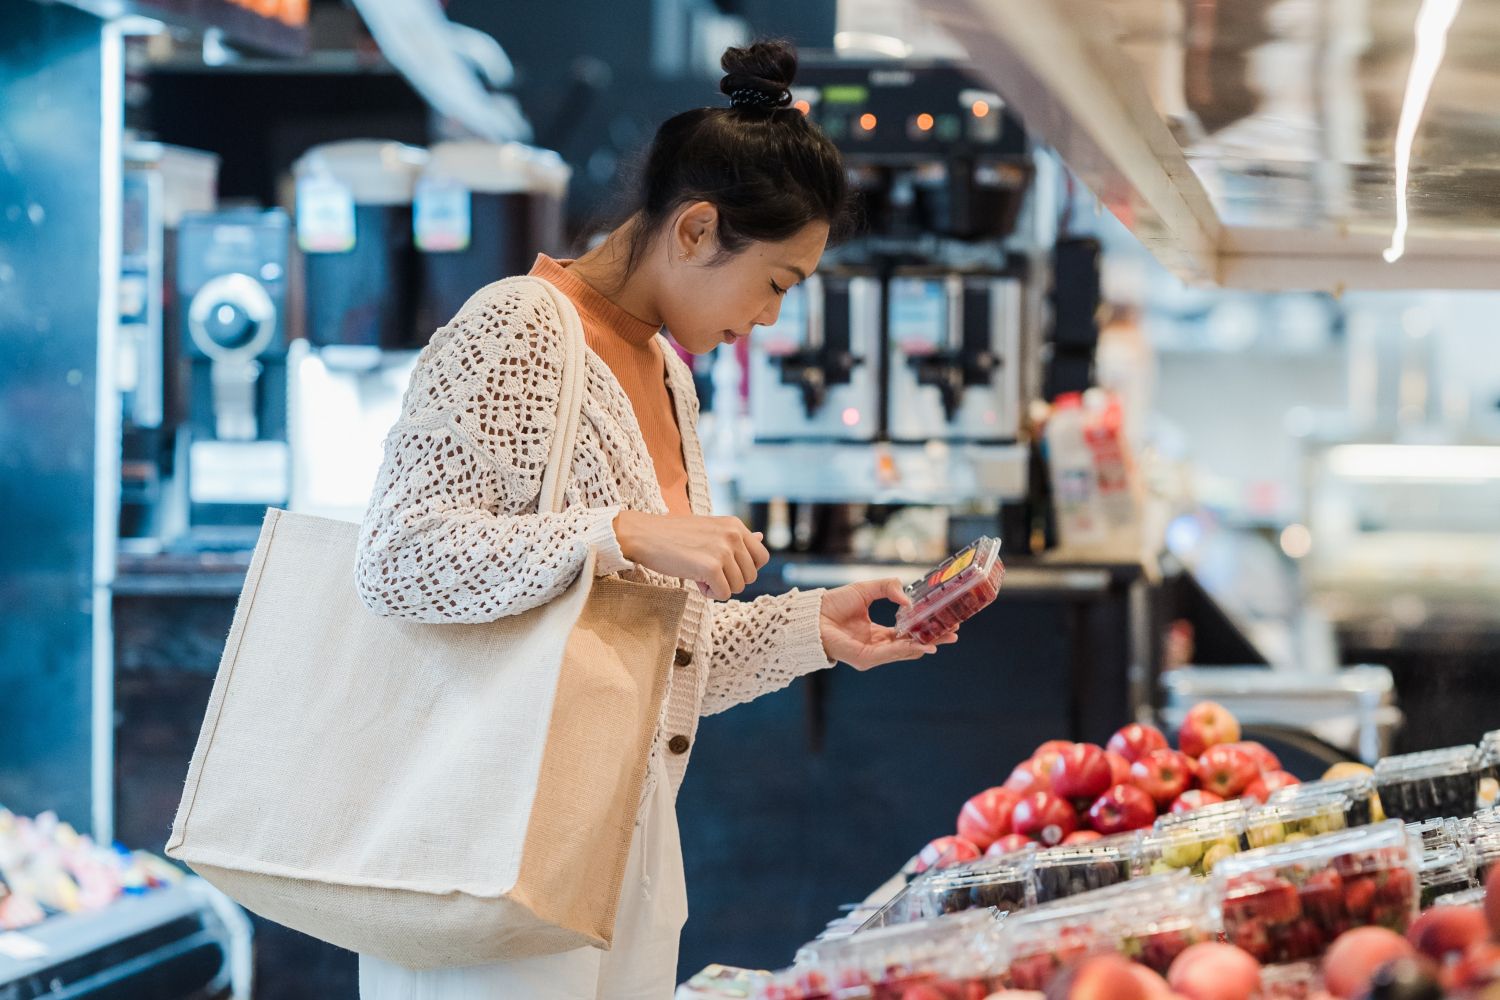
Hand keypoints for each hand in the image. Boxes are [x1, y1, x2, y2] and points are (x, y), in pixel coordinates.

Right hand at [613, 510, 769, 599]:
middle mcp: (733, 535)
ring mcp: (723, 550)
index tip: (726, 568)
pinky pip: (723, 594)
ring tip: (699, 574)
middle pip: (751, 576)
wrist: (644, 535)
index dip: (745, 569)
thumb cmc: (674, 534)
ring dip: (719, 587)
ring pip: (738, 587)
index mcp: (735, 525)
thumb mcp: (710, 530)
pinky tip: (695, 581)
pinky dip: (709, 594)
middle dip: (730, 580)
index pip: (762, 557)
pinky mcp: (711, 567)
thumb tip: (762, 537)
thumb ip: (736, 537)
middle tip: (707, 572)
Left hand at [818, 578, 958, 669]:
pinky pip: (890, 654)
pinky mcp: (864, 658)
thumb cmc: (834, 603)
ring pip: (904, 651)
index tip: (946, 623)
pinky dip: (907, 649)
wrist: (811, 613)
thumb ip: (889, 588)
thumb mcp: (867, 590)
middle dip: (933, 639)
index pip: (907, 634)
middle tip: (954, 633)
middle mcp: (876, 646)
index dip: (926, 629)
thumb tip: (909, 598)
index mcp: (877, 633)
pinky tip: (923, 645)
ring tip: (944, 638)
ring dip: (925, 644)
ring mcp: (871, 655)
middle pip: (911, 645)